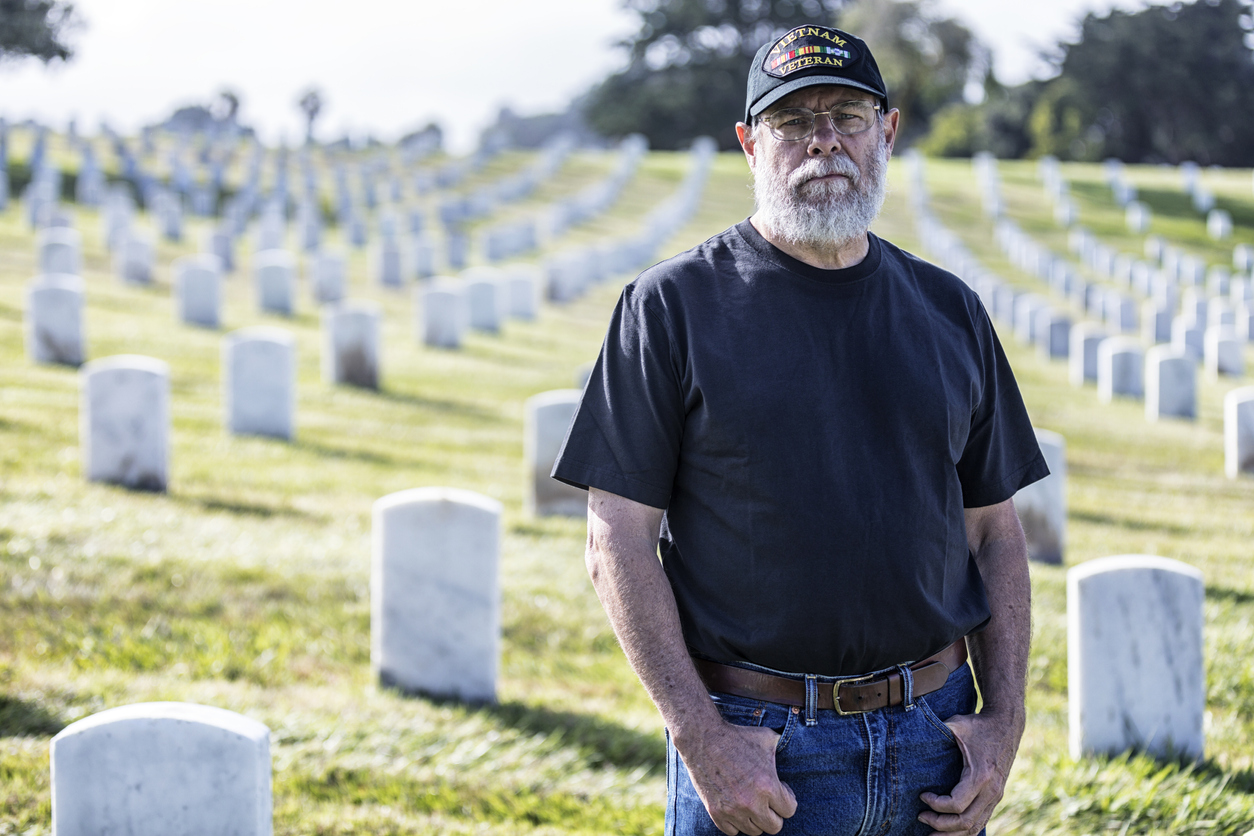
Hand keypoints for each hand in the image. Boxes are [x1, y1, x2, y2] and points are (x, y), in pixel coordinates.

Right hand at [675, 719, 797, 834]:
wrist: (703, 738)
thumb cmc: (737, 736)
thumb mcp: (767, 738)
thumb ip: (783, 748)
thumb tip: (794, 746)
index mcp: (768, 786)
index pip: (790, 811)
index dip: (787, 799)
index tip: (780, 789)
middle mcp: (752, 803)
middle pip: (774, 826)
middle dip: (774, 813)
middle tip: (767, 799)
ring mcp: (733, 810)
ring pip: (754, 831)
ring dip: (755, 818)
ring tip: (752, 802)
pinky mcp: (716, 813)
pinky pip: (732, 831)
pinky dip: (736, 822)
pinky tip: (736, 807)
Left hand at [917, 712, 1019, 835]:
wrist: (1006, 723)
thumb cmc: (978, 725)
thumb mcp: (956, 725)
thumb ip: (935, 731)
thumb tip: (909, 734)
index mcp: (981, 775)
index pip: (956, 805)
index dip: (935, 805)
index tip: (922, 795)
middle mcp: (991, 790)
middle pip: (965, 821)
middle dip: (940, 824)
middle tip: (921, 817)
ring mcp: (996, 796)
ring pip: (975, 826)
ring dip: (952, 834)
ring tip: (931, 835)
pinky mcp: (996, 797)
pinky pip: (981, 821)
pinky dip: (965, 831)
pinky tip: (950, 832)